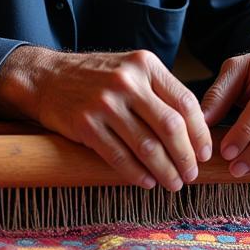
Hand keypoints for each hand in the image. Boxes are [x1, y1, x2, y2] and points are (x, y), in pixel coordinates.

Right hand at [0, 46, 212, 190]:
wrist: (44, 78)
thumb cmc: (94, 78)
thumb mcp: (129, 69)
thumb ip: (159, 91)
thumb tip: (195, 129)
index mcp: (144, 65)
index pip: (185, 102)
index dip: (200, 133)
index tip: (205, 153)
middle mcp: (127, 81)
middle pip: (170, 127)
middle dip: (186, 157)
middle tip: (191, 175)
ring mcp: (104, 103)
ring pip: (147, 146)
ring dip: (165, 171)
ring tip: (172, 183)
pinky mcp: (85, 125)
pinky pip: (119, 156)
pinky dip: (137, 173)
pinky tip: (146, 181)